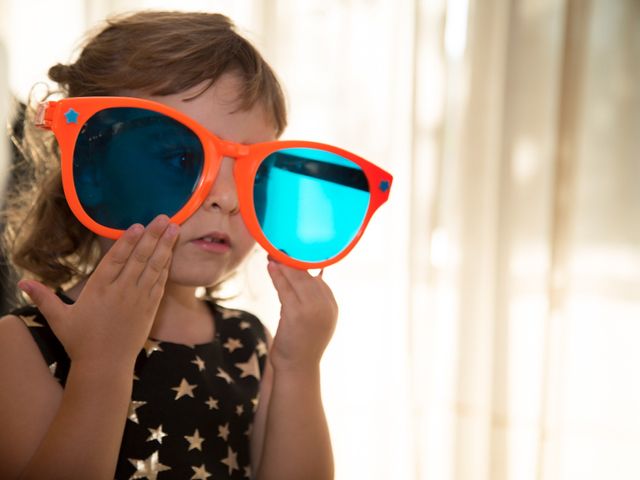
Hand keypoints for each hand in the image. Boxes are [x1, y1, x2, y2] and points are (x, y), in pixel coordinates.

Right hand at [17, 215, 178, 368]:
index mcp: (99, 289)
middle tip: (164, 217)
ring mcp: (138, 299)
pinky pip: (160, 283)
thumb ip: (43, 297)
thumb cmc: (80, 342)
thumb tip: (21, 282)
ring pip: (154, 267)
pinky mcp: (150, 309)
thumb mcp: (58, 318)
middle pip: (139, 258)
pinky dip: (166, 267)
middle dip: (152, 236)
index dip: (127, 241)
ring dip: (165, 246)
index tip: (137, 225)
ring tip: (174, 228)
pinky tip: (170, 254)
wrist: (106, 366)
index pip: (116, 259)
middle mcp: (121, 291)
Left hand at [266, 260, 337, 371]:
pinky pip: (285, 288)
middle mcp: (326, 307)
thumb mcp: (313, 320)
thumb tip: (312, 276)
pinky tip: (271, 266)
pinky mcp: (296, 314)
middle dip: (293, 261)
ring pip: (297, 279)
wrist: (297, 369)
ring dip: (284, 264)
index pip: (318, 279)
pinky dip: (277, 275)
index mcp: (332, 307)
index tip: (292, 253)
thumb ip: (313, 300)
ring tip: (273, 254)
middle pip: (308, 276)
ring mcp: (312, 310)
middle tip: (280, 248)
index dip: (304, 264)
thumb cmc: (301, 345)